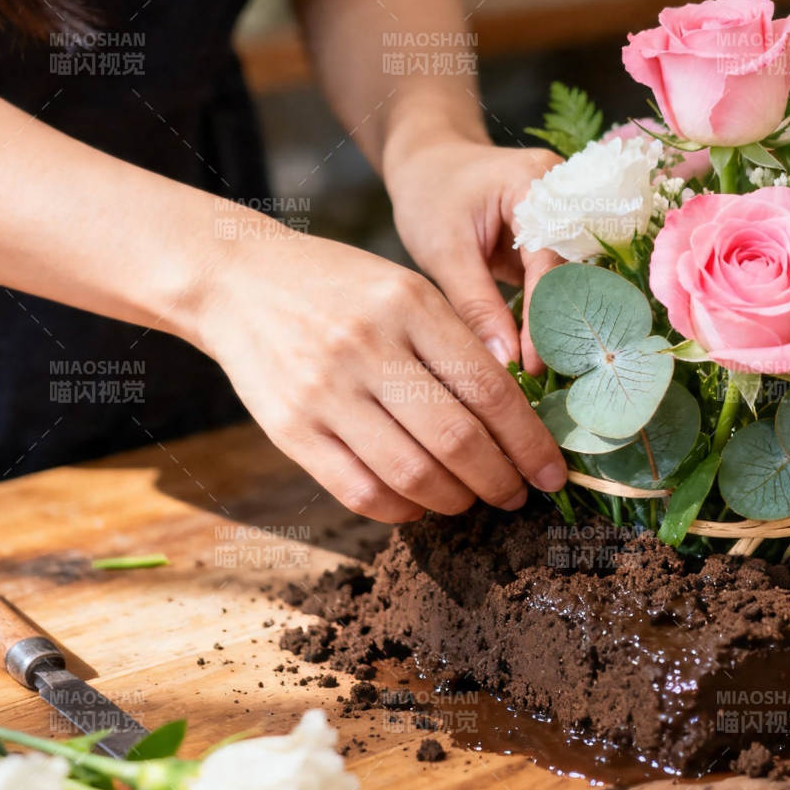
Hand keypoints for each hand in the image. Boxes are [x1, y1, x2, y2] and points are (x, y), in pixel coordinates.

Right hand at [189, 215, 567, 521]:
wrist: (238, 281)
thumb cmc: (340, 288)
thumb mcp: (406, 290)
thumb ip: (456, 343)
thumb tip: (517, 419)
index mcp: (410, 305)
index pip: (490, 390)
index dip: (530, 442)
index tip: (552, 471)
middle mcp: (369, 347)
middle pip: (457, 440)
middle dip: (501, 480)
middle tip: (517, 494)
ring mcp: (325, 390)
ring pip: (413, 473)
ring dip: (455, 500)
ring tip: (471, 499)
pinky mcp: (290, 429)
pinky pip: (360, 490)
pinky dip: (401, 509)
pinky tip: (419, 503)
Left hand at [385, 137, 563, 374]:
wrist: (428, 164)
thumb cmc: (430, 195)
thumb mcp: (445, 251)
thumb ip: (476, 305)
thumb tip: (503, 362)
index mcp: (539, 185)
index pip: (552, 264)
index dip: (544, 320)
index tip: (531, 366)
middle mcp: (567, 198)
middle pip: (575, 274)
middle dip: (560, 327)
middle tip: (544, 377)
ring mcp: (565, 219)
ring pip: (572, 283)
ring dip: (557, 326)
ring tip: (543, 372)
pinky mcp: (555, 242)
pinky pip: (559, 284)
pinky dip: (547, 317)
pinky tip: (537, 353)